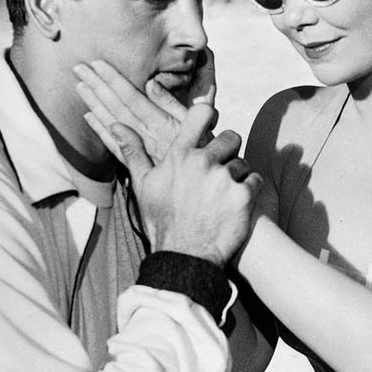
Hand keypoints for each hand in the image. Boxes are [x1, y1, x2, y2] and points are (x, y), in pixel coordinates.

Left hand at [75, 51, 217, 162]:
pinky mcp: (139, 165)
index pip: (131, 96)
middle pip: (116, 107)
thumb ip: (173, 104)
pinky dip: (100, 131)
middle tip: (78, 68)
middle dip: (97, 86)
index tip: (98, 63)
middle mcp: (147, 135)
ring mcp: (140, 151)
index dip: (114, 79)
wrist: (206, 189)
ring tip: (79, 87)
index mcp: (161, 122)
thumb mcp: (199, 124)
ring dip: (94, 104)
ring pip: (111, 123)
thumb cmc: (208, 152)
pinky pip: (114, 147)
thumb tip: (151, 84)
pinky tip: (89, 117)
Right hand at [112, 103, 260, 266]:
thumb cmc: (161, 221)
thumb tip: (116, 125)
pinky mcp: (243, 196)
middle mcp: (203, 162)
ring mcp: (224, 179)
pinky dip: (250, 190)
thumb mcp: (142, 185)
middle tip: (219, 172)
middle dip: (228, 152)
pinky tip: (235, 205)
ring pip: (243, 163)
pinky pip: (255, 180)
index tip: (213, 123)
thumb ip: (133, 151)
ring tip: (223, 196)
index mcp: (179, 156)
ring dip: (237, 176)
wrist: (184, 257)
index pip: (201, 114)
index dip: (211, 115)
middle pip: (231, 138)